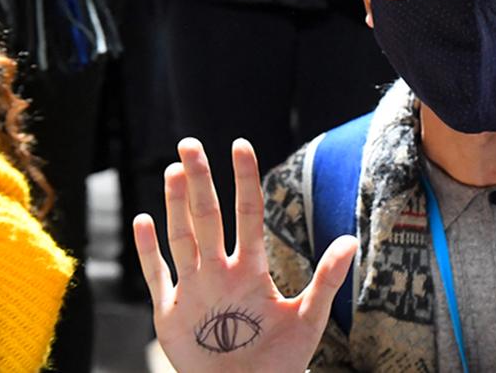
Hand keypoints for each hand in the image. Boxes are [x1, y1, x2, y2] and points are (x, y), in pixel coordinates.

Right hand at [133, 138, 357, 372]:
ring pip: (182, 237)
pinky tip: (144, 220)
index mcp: (251, 268)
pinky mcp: (170, 312)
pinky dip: (148, 250)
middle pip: (208, 216)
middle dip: (199, 180)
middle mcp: (220, 271)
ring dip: (175, 205)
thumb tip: (351, 240)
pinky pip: (156, 274)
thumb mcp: (308, 317)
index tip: (241, 145)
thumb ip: (327, 278)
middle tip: (189, 143)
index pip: (247, 213)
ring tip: (172, 169)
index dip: (244, 179)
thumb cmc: (281, 359)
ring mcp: (193, 288)